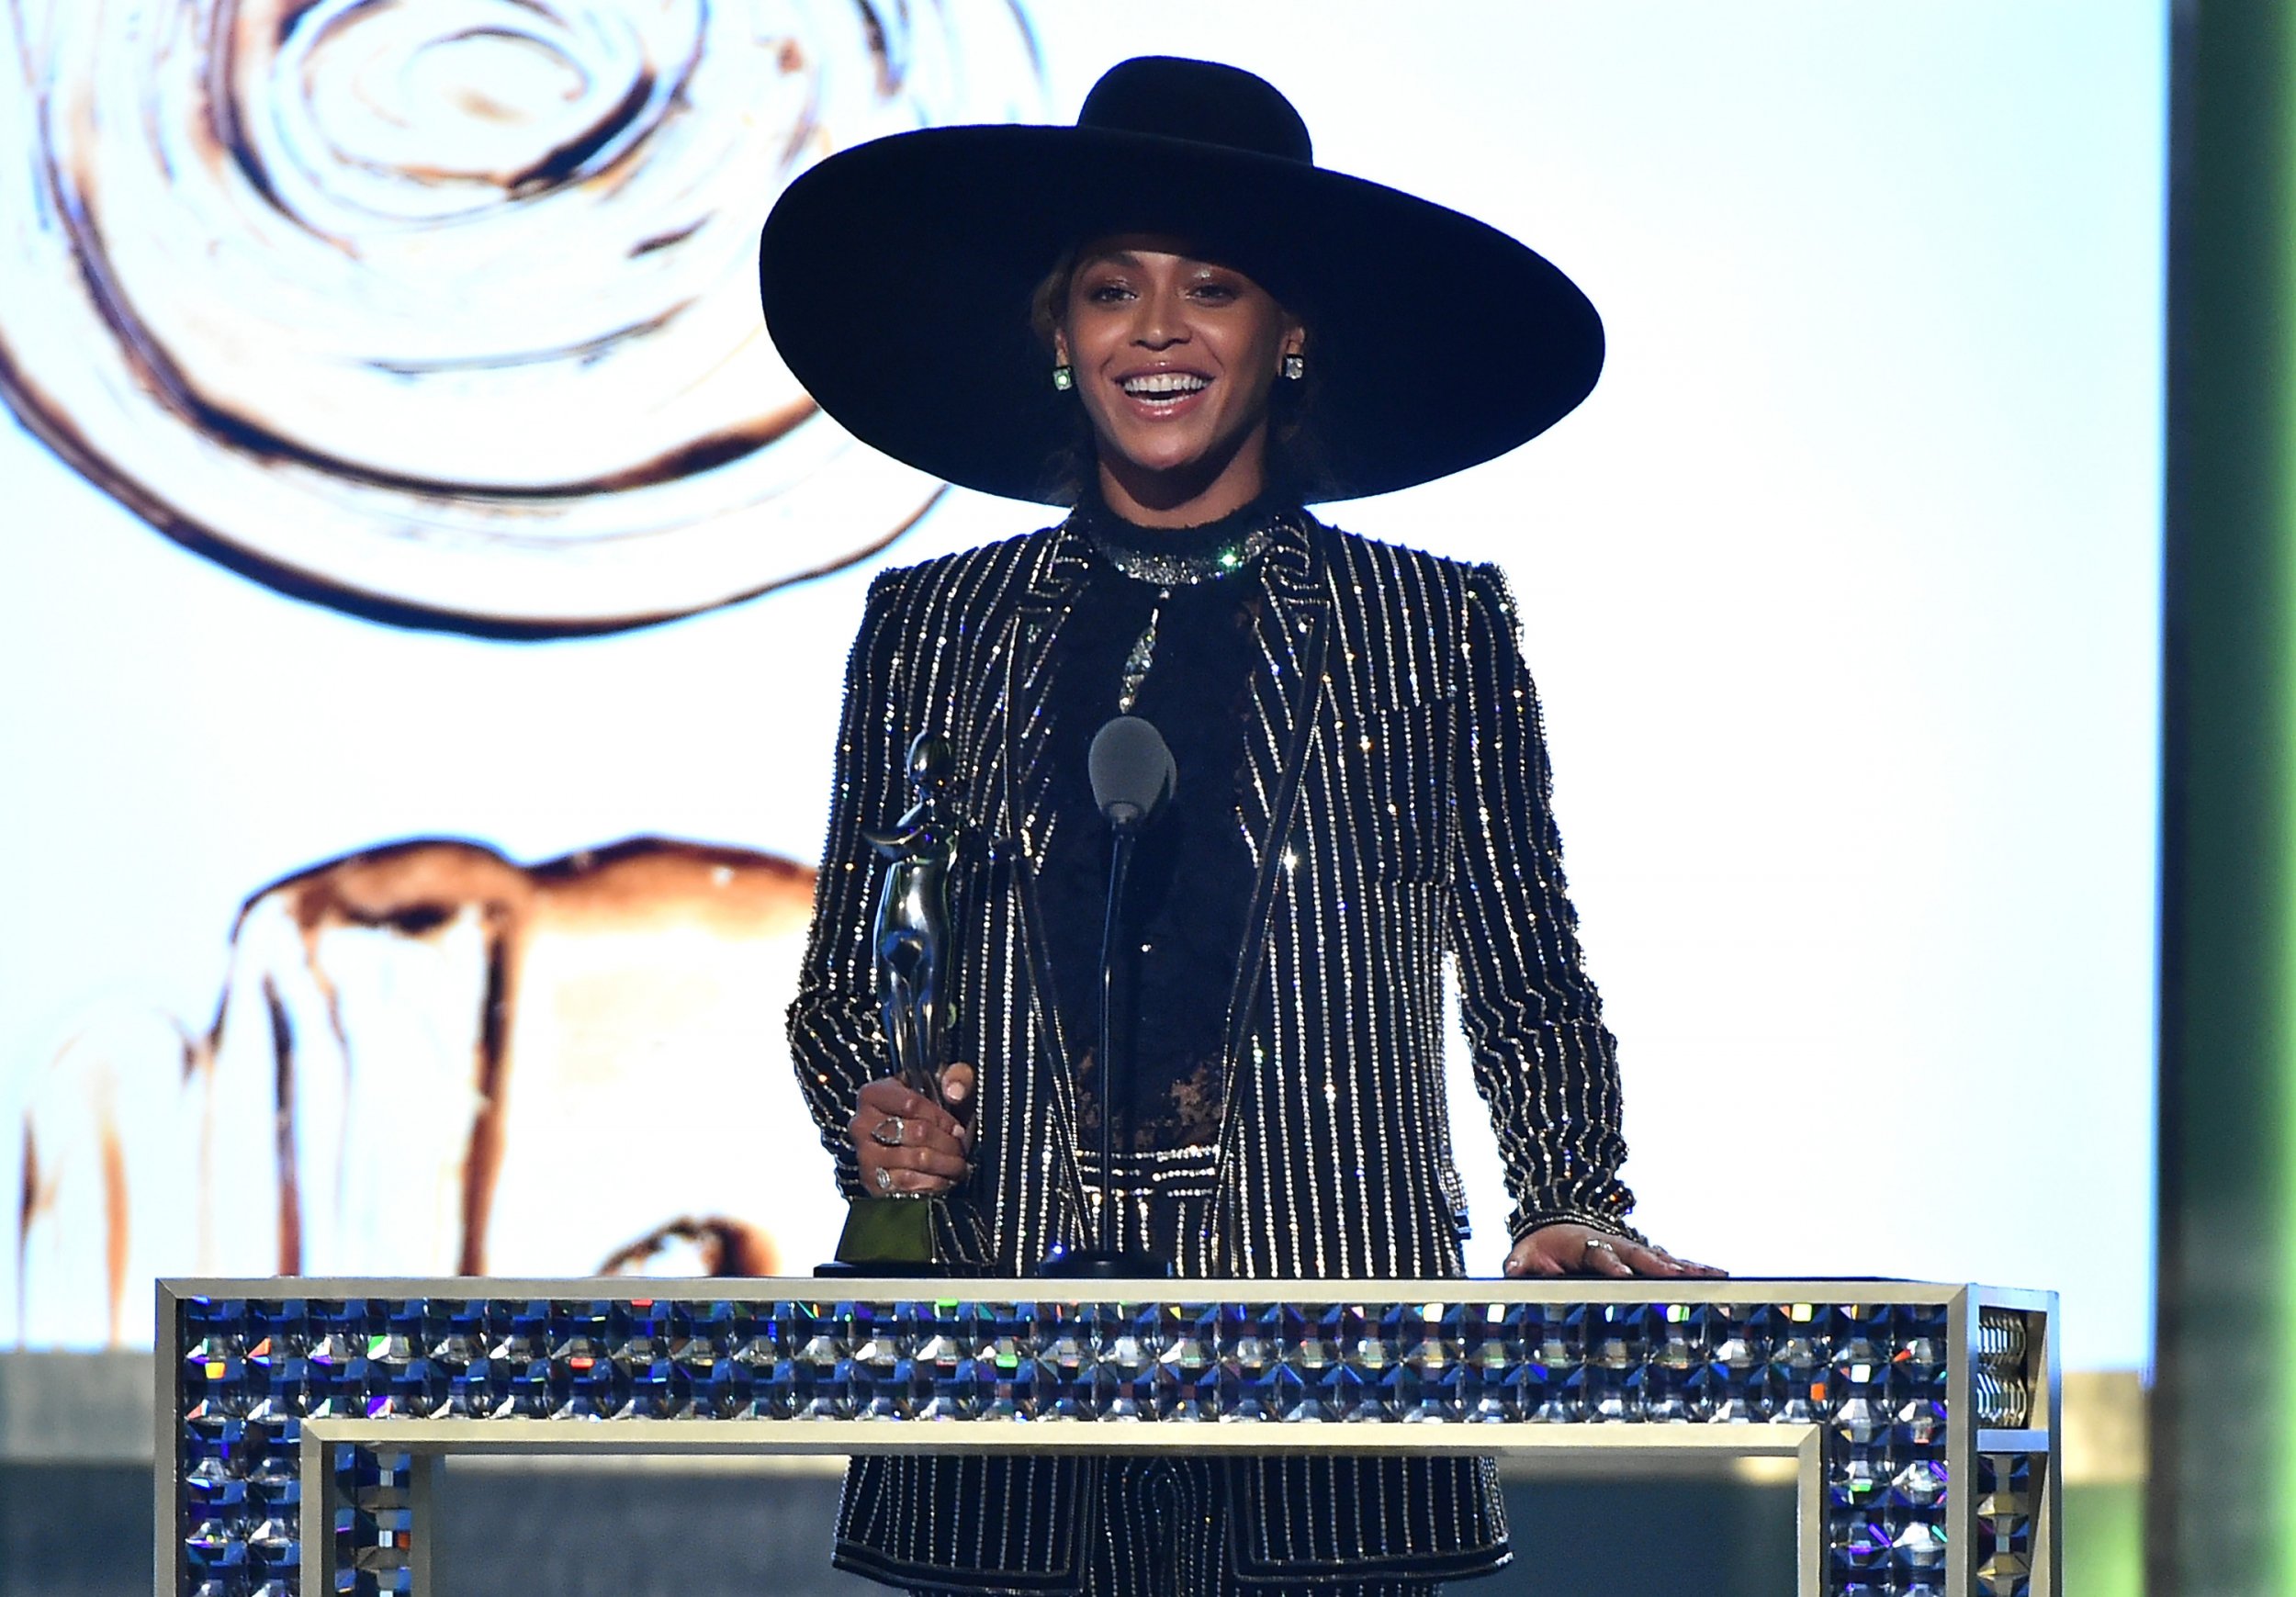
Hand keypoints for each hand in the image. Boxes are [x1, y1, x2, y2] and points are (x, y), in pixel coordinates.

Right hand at [850, 1063, 975, 1196]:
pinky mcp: (872, 1182)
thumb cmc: (921, 1112)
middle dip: (947, 1142)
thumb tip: (955, 1091)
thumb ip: (955, 1077)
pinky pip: (909, 1184)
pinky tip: (944, 1179)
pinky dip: (933, 1183)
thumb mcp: (938, 1085)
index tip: (957, 1127)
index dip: (941, 1117)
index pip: (912, 1104)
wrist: (899, 1144)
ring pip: (917, 1159)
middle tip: (962, 1148)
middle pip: (917, 1132)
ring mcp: (865, 1155)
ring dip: (945, 1164)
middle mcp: (861, 1124)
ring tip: (958, 1164)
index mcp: (872, 1094)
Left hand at [1503, 1223, 1725, 1279]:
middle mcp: (1615, 1244)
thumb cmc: (1540, 1249)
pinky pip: (1673, 1264)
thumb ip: (1519, 1264)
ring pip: (1664, 1259)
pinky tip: (1721, 1277)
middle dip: (1658, 1267)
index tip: (1622, 1276)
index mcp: (1584, 1244)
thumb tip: (1511, 1270)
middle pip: (1640, 1255)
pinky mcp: (1645, 1259)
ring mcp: (1633, 1250)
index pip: (1601, 1255)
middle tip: (1677, 1277)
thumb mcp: (1524, 1254)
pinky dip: (1696, 1270)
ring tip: (1715, 1276)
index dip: (1611, 1265)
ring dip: (1687, 1268)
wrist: (1556, 1227)